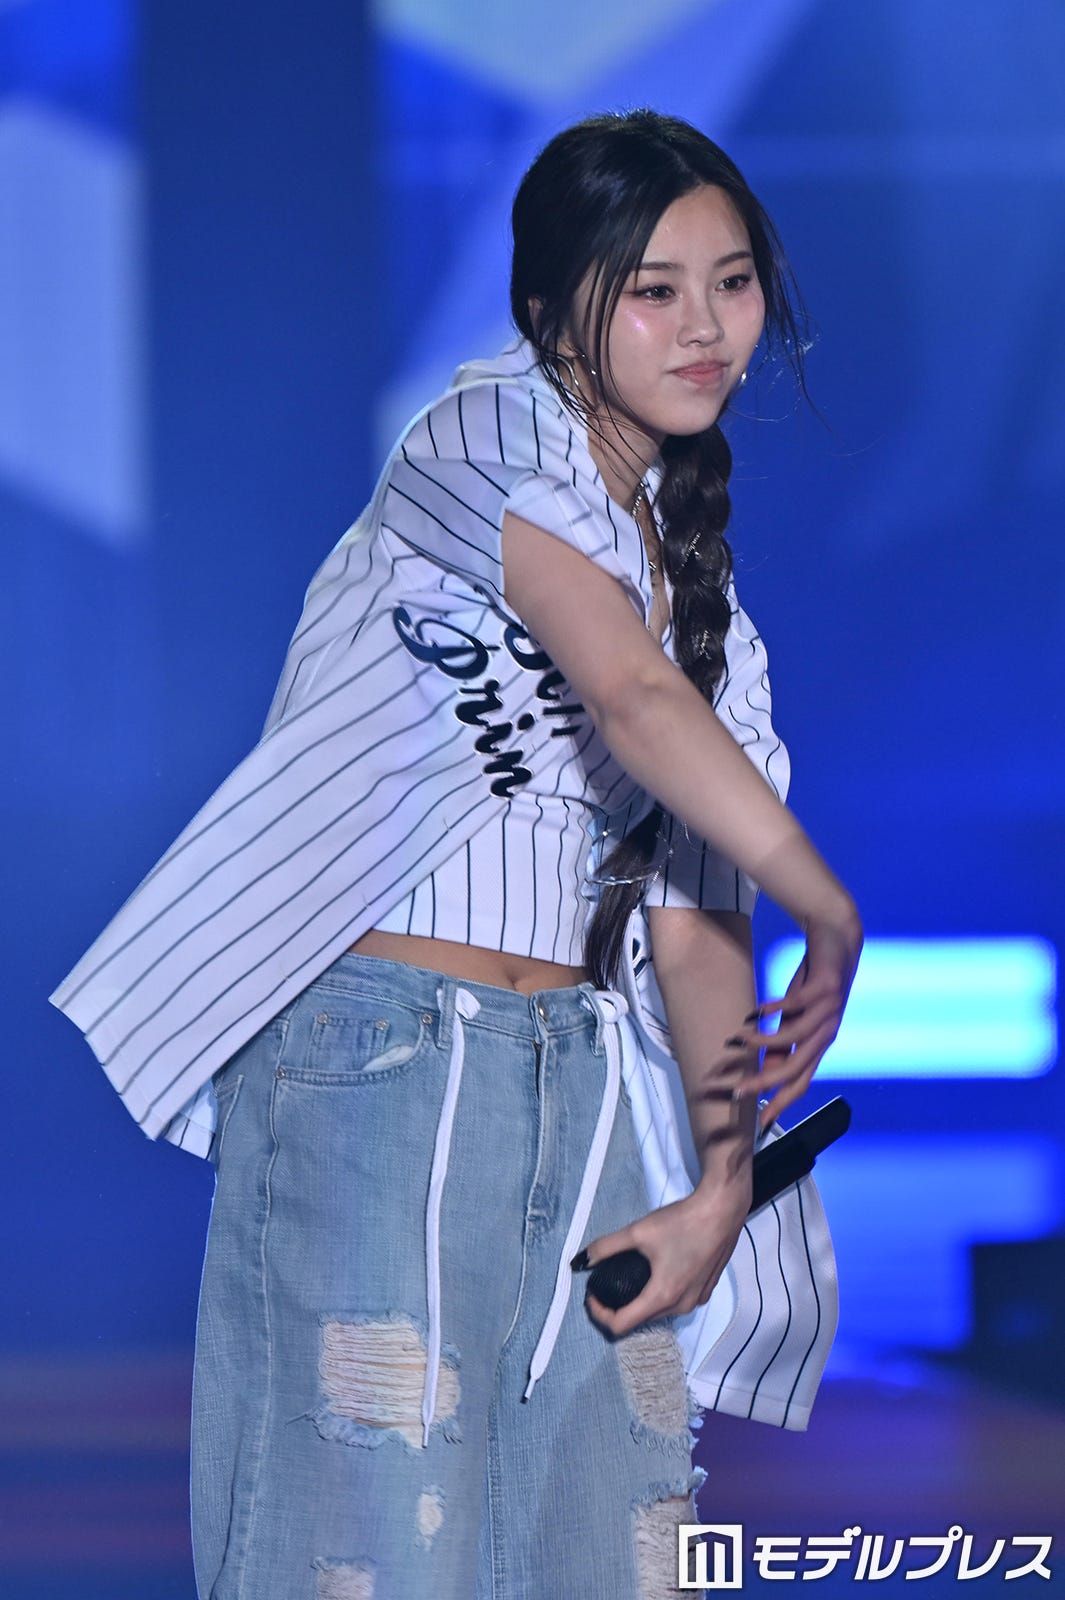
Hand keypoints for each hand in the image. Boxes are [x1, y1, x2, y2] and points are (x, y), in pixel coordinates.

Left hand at [578, 1179, 749, 1339]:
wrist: (722, 1210)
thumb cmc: (683, 1222)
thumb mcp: (638, 1232)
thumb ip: (606, 1247)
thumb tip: (581, 1259)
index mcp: (661, 1297)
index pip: (621, 1325)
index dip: (599, 1313)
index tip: (592, 1294)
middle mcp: (680, 1306)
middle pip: (640, 1320)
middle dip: (618, 1306)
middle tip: (606, 1282)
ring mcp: (696, 1300)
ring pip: (659, 1312)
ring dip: (640, 1301)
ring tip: (630, 1276)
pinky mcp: (706, 1290)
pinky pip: (676, 1302)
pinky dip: (660, 1295)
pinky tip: (657, 1271)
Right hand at [732, 910, 862, 1130]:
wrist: (839, 939)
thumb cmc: (814, 983)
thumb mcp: (795, 1018)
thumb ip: (783, 1045)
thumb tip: (766, 1072)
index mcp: (819, 1045)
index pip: (800, 1083)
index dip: (782, 1104)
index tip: (761, 1124)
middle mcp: (827, 1034)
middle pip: (796, 1069)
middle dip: (764, 1084)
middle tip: (735, 1090)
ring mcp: (828, 1012)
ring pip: (793, 1039)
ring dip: (761, 1043)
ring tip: (737, 1041)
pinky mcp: (825, 988)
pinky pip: (795, 1006)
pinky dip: (772, 1010)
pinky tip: (755, 1011)